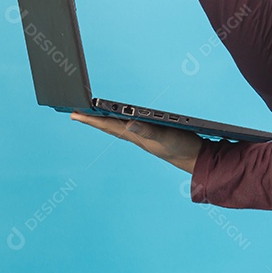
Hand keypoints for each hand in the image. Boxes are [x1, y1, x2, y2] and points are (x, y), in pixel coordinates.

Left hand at [70, 112, 202, 173]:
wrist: (197, 160)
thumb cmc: (181, 148)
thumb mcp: (165, 137)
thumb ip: (148, 130)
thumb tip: (128, 123)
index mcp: (136, 136)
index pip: (108, 125)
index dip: (91, 118)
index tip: (74, 113)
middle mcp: (136, 136)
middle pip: (108, 126)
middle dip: (92, 119)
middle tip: (75, 113)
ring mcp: (143, 137)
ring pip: (117, 127)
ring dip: (103, 120)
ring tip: (92, 115)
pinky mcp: (151, 135)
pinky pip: (129, 127)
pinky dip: (120, 122)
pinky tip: (120, 121)